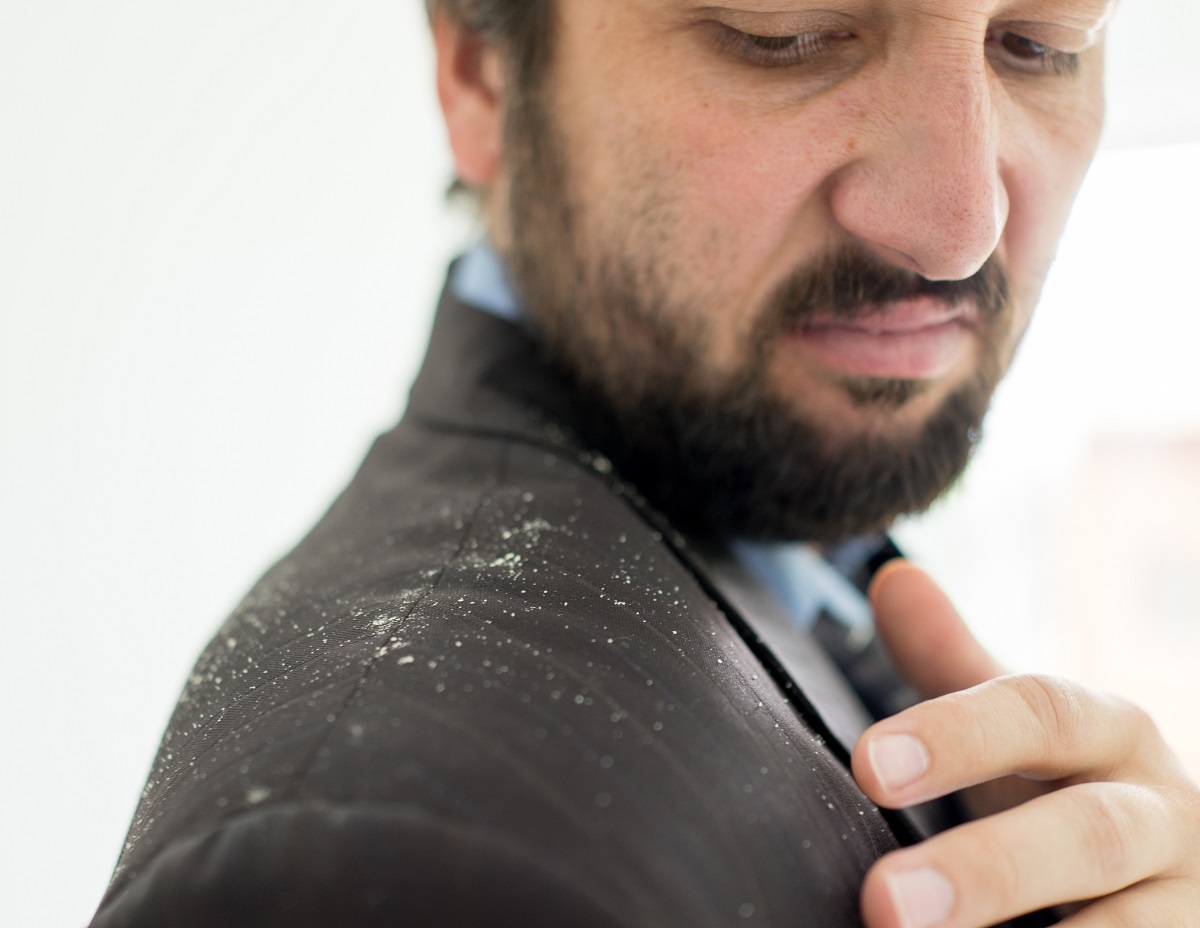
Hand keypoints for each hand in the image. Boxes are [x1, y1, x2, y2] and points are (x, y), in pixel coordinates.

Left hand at [851, 560, 1199, 927]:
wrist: (1175, 870)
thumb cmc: (1070, 787)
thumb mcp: (1021, 726)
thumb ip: (952, 663)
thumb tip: (892, 577)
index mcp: (1111, 733)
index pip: (1042, 715)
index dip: (956, 736)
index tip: (866, 765)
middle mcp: (1162, 814)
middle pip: (1088, 835)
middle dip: (986, 870)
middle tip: (882, 903)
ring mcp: (1188, 903)